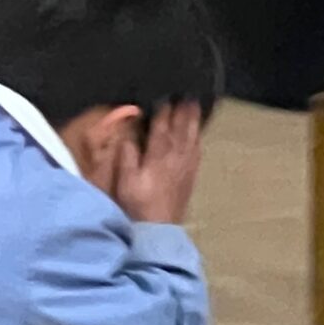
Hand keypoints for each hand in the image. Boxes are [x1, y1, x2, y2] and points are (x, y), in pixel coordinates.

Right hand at [112, 102, 205, 225]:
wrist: (159, 231)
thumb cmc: (137, 205)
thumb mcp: (125, 180)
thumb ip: (128, 155)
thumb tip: (130, 133)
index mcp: (158, 155)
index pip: (161, 126)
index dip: (163, 109)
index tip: (164, 94)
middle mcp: (176, 157)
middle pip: (181, 128)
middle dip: (183, 109)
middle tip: (187, 93)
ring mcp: (186, 167)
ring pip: (192, 137)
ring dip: (193, 120)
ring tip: (195, 105)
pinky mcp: (191, 177)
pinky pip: (197, 152)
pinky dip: (198, 139)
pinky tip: (198, 135)